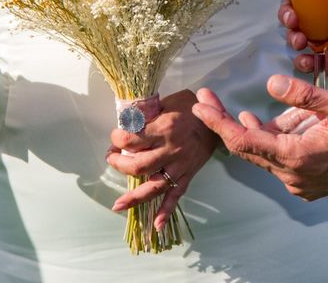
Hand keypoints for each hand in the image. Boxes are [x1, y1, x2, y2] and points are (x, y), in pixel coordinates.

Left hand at [106, 89, 219, 229]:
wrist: (216, 118)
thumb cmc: (188, 107)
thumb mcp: (165, 102)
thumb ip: (146, 113)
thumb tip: (123, 123)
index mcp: (164, 128)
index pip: (131, 140)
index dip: (116, 139)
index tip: (115, 136)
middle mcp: (171, 149)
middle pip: (138, 166)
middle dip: (118, 164)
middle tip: (111, 158)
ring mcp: (180, 165)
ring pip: (154, 186)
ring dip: (134, 197)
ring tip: (118, 205)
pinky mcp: (188, 175)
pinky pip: (176, 195)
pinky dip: (167, 211)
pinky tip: (156, 225)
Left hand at [192, 76, 327, 200]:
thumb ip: (303, 95)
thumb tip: (270, 84)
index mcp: (296, 157)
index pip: (243, 141)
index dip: (217, 123)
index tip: (199, 106)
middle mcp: (291, 175)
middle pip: (245, 147)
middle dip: (223, 122)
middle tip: (205, 99)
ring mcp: (297, 182)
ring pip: (259, 153)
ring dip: (245, 130)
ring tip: (226, 107)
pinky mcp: (303, 181)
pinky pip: (273, 159)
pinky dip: (263, 139)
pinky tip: (256, 121)